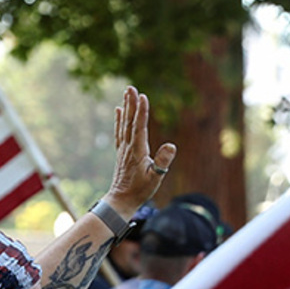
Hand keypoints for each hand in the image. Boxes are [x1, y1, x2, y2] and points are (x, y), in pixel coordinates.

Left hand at [107, 86, 176, 213]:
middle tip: (130, 87)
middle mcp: (128, 147)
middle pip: (129, 121)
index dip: (141, 112)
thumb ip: (163, 162)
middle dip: (131, 104)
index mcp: (137, 151)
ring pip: (124, 124)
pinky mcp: (121, 152)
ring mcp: (123, 149)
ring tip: (126, 92)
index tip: (142, 96)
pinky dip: (119, 120)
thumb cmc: (140, 190)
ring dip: (126, 107)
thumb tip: (171, 146)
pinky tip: (118, 110)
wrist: (121, 200)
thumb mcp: (156, 178)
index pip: (140, 127)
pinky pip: (120, 132)